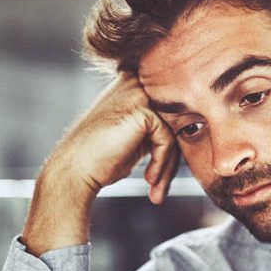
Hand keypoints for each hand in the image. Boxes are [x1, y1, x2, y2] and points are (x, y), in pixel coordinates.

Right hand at [22, 73, 178, 254]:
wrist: (74, 170)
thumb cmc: (104, 157)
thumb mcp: (138, 136)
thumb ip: (161, 125)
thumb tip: (196, 127)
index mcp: (135, 83)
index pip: (174, 112)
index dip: (174, 145)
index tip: (166, 175)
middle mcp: (136, 82)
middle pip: (177, 121)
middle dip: (173, 158)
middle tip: (161, 187)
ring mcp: (138, 93)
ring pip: (174, 132)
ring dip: (168, 166)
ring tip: (156, 188)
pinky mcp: (142, 110)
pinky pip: (168, 140)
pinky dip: (161, 163)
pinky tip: (148, 179)